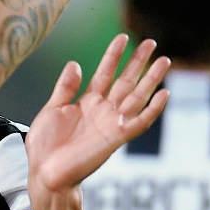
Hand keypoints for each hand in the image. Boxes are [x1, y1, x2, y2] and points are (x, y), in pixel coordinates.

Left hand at [26, 34, 169, 196]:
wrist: (45, 172)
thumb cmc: (45, 145)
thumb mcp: (51, 110)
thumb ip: (65, 88)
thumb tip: (75, 63)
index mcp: (87, 102)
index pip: (104, 73)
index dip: (113, 56)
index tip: (122, 37)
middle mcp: (103, 110)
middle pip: (125, 81)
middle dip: (138, 62)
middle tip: (151, 42)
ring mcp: (111, 123)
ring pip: (137, 97)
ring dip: (151, 79)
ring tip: (164, 61)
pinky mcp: (116, 138)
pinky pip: (139, 122)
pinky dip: (153, 109)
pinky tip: (163, 94)